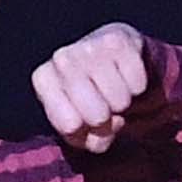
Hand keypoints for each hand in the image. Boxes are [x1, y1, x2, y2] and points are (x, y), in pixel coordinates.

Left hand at [28, 25, 165, 150]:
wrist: (109, 53)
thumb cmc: (89, 96)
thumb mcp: (80, 125)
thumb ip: (92, 141)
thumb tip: (116, 122)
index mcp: (43, 79)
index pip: (71, 125)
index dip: (87, 130)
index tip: (84, 117)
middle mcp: (61, 59)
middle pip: (97, 115)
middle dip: (107, 117)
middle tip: (103, 104)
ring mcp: (89, 47)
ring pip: (121, 100)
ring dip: (123, 101)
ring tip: (114, 88)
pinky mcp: (119, 41)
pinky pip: (138, 84)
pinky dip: (137, 85)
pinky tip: (125, 74)